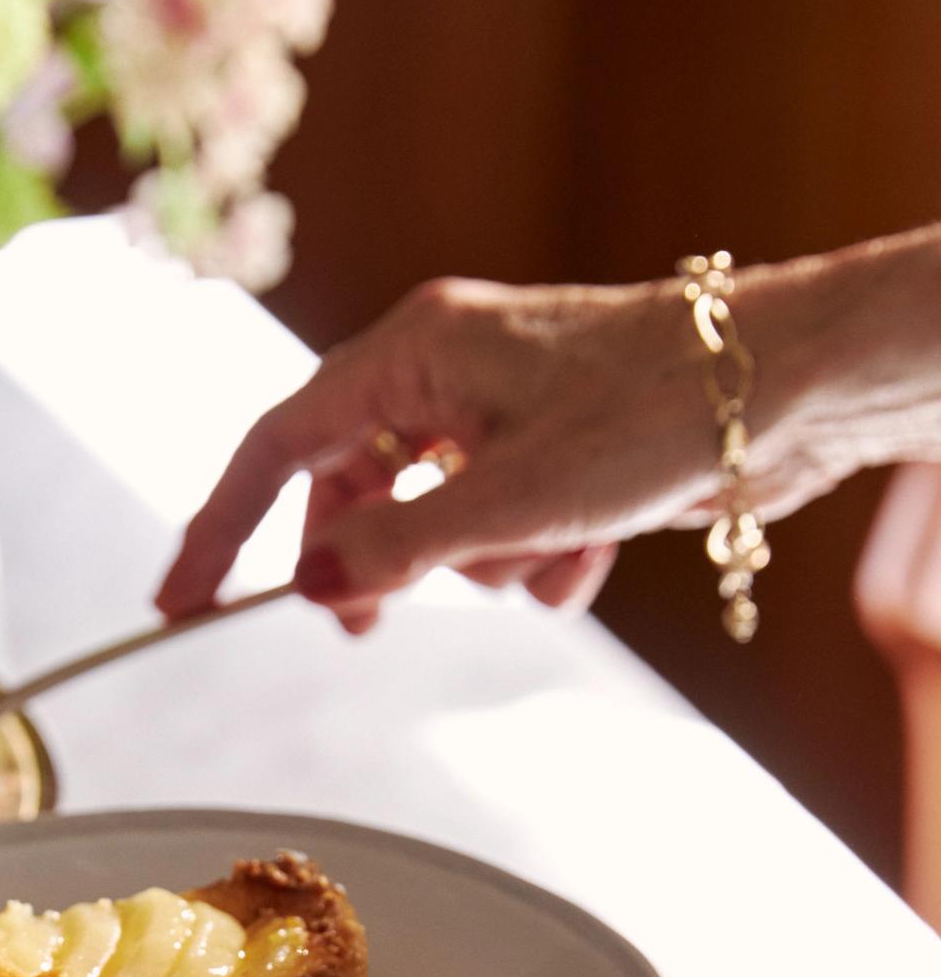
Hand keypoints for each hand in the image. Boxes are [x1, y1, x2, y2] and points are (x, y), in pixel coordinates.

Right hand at [156, 260, 885, 628]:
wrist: (795, 389)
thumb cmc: (656, 413)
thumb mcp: (508, 500)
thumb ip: (397, 547)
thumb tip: (314, 585)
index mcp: (412, 353)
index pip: (276, 446)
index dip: (221, 528)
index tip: (181, 603)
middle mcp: (446, 368)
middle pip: (353, 488)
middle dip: (380, 561)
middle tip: (372, 624)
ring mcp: (502, 406)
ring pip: (438, 516)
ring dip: (483, 562)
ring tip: (548, 555)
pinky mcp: (556, 445)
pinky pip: (506, 522)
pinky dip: (538, 554)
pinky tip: (591, 554)